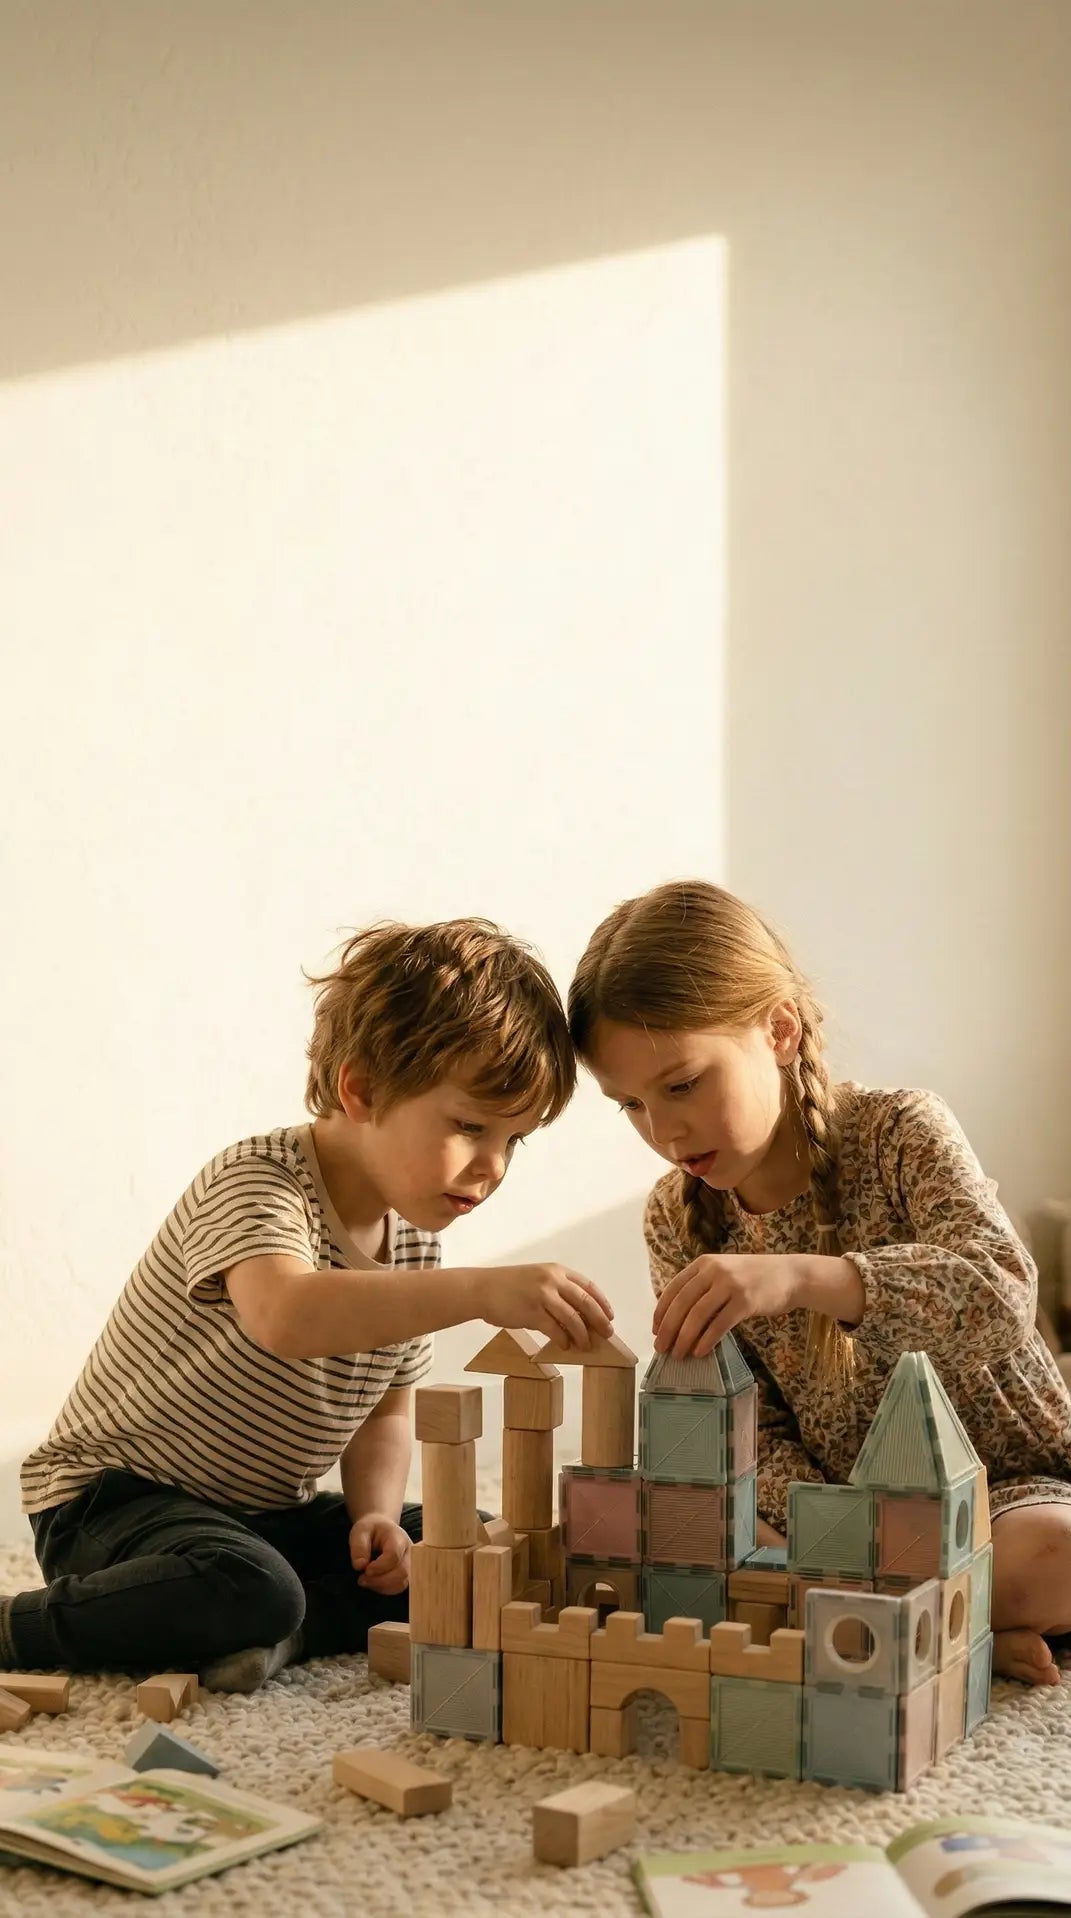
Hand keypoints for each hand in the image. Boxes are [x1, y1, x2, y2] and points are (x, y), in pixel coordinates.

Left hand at [348, 1512, 410, 1594]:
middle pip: (401, 1572)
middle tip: (361, 1578)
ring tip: (365, 1581)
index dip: (379, 1567)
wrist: (381, 1529)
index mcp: (398, 1538)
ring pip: (401, 1583)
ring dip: (381, 1586)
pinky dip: (384, 1589)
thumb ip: (359, 1547)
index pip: (394, 1556)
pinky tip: (373, 1582)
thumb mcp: (360, 1531)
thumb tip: (360, 1566)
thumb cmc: (371, 1530)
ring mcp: (410, 1564)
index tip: (364, 1570)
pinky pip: (399, 1587)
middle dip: (379, 1580)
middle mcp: (409, 1552)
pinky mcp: (407, 1574)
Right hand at [480, 1263, 614, 1350]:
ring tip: (586, 1345)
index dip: (602, 1303)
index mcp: (556, 1270)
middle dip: (600, 1321)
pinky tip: (565, 1346)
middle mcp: (552, 1280)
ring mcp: (542, 1295)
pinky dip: (563, 1340)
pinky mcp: (531, 1312)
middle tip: (607, 1333)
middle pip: (585, 1302)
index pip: (588, 1287)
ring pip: (572, 1318)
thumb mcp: (537, 1279)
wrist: (481, 1289)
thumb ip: (557, 1292)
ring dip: (582, 1335)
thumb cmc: (508, 1286)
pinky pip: (555, 1330)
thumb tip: (578, 1315)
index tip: (610, 1316)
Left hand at [653, 1254, 806, 1358]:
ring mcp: (730, 1285)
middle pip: (682, 1303)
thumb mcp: (723, 1273)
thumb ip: (701, 1288)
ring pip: (698, 1316)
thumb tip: (675, 1319)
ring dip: (684, 1338)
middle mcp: (714, 1271)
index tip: (654, 1331)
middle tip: (661, 1349)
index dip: (661, 1312)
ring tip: (679, 1355)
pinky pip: (719, 1324)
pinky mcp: (746, 1301)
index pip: (673, 1289)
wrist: (789, 1275)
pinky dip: (706, 1340)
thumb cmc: (753, 1278)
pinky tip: (700, 1352)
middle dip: (668, 1329)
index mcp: (703, 1263)